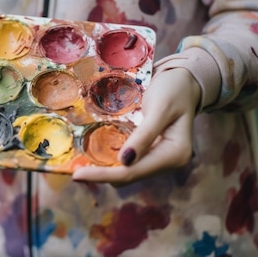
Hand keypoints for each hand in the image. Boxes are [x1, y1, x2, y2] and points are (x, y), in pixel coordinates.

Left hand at [72, 68, 200, 185]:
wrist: (184, 81)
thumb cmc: (174, 89)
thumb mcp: (160, 108)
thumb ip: (144, 135)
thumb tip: (124, 161)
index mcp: (175, 155)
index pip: (134, 172)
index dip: (104, 175)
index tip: (78, 174)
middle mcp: (168, 162)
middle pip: (129, 175)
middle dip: (102, 174)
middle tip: (74, 171)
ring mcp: (160, 158)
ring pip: (127, 171)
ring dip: (105, 169)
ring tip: (80, 165)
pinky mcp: (151, 152)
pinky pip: (129, 161)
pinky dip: (112, 160)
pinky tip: (95, 155)